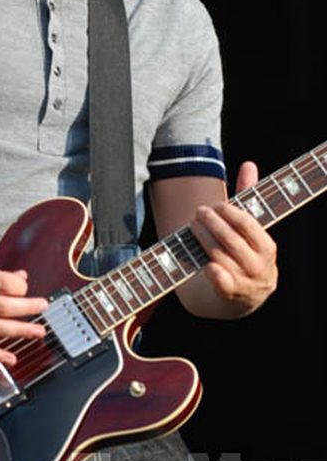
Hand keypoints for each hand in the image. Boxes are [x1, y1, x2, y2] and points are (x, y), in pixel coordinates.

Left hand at [190, 161, 277, 315]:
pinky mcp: (230, 295)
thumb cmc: (245, 252)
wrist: (244, 296)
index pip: (248, 225)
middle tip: (199, 212)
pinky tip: (203, 260)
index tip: (216, 205)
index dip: (230, 213)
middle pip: (231, 240)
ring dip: (203, 240)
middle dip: (212, 224)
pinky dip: (212, 271)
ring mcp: (245, 283)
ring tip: (192, 226)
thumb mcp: (251, 228)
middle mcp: (259, 267)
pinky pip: (220, 282)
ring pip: (220, 257)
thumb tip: (248, 164)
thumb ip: (249, 197)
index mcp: (267, 248)